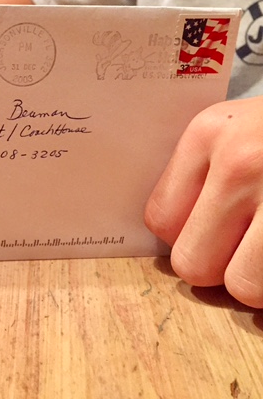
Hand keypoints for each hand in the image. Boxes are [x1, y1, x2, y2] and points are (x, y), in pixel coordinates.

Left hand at [145, 95, 262, 307]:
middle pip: (194, 263)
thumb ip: (203, 174)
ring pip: (243, 287)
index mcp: (210, 133)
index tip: (212, 232)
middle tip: (248, 250)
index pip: (161, 219)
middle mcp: (243, 162)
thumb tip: (176, 235)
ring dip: (259, 281)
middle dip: (219, 267)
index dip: (186, 236)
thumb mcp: (242, 126)